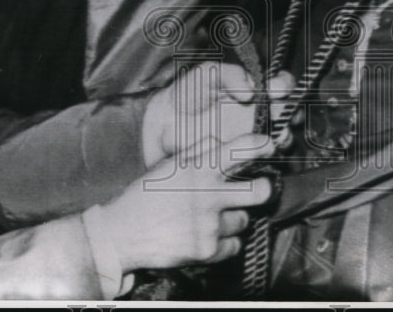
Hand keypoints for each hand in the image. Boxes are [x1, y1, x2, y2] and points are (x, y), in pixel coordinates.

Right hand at [103, 133, 275, 271]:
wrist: (122, 233)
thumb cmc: (147, 195)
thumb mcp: (170, 165)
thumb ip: (199, 151)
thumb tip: (224, 142)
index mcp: (198, 168)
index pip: (240, 150)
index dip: (261, 146)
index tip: (271, 145)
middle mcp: (207, 194)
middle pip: (260, 191)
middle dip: (265, 189)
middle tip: (258, 189)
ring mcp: (209, 224)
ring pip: (243, 220)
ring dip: (232, 219)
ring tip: (209, 218)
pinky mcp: (207, 250)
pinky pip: (233, 245)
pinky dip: (224, 242)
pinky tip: (205, 235)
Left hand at [142, 61, 294, 167]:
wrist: (163, 123)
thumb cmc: (187, 93)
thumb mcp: (207, 74)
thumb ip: (231, 75)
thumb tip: (252, 90)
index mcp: (253, 89)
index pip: (281, 84)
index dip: (285, 86)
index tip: (276, 89)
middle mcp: (258, 113)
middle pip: (288, 112)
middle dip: (289, 113)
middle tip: (278, 114)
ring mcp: (252, 137)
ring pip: (281, 137)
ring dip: (283, 136)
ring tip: (274, 137)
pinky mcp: (242, 158)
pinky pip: (262, 159)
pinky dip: (266, 157)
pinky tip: (258, 154)